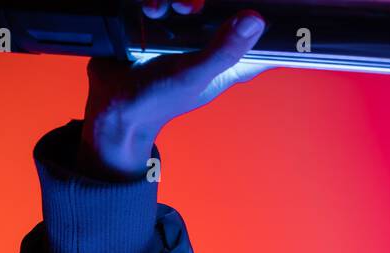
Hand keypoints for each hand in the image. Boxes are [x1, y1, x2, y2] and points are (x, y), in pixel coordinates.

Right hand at [78, 1, 267, 178]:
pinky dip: (157, 1)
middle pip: (227, 10)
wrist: (111, 105)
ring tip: (164, 8)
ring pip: (195, 2)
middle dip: (209, 2)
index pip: (263, 44)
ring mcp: (184, 34)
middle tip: (190, 6)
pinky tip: (149, 11)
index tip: (277, 6)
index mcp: (228, 63)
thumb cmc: (156, 101)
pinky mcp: (160, 25)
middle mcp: (210, 46)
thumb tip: (255, 20)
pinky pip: (166, 1)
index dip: (267, 24)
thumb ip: (223, 50)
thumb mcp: (193, 76)